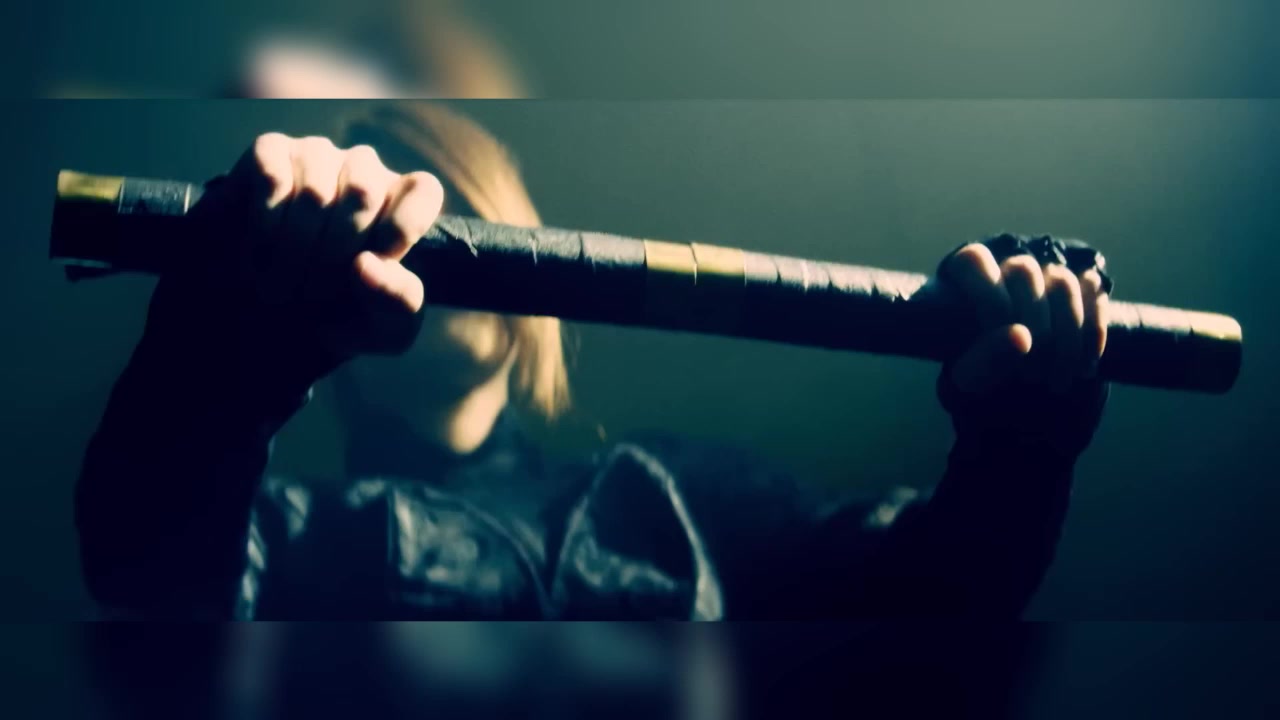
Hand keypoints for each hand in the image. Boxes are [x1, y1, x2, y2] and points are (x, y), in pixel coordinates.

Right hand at [191, 132, 444, 357]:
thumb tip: (364, 265)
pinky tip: (257, 257)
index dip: (397, 233)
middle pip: (362, 195)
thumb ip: (397, 302)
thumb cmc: (343, 315)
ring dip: (292, 253)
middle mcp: (365, 169)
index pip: (423, 191)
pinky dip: (263, 229)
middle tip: (313, 298)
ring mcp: (317, 154)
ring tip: (280, 288)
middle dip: (334, 258)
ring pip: (314, 192)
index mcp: (406, 201)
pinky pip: (272, 179)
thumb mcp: (385, 328)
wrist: (272, 315)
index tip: (371, 267)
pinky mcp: (271, 151)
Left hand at [936, 236, 1111, 456]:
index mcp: (965, 288)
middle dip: (1033, 327)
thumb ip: (985, 361)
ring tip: (1056, 382)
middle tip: (1030, 378)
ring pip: (1063, 282)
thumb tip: (1021, 337)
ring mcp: (1046, 281)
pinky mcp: (1084, 294)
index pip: (975, 261)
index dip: (990, 297)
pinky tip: (1085, 368)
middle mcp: (1005, 275)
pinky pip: (1095, 292)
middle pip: (1024, 271)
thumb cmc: (984, 395)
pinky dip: (1093, 332)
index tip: (1002, 344)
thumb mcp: (971, 386)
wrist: (1027, 417)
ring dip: (1065, 337)